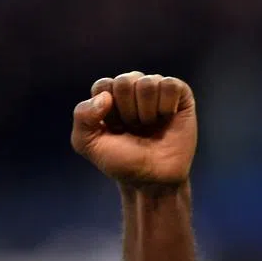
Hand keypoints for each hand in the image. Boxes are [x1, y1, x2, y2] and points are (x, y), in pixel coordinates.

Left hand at [70, 72, 196, 186]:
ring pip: (148, 82)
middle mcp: (132, 89)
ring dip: (146, 112)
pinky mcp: (180, 94)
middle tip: (133, 128)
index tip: (113, 129)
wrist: (152, 179)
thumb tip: (105, 96)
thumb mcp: (87, 143)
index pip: (103, 85)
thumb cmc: (120, 160)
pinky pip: (170, 85)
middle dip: (126, 112)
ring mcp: (156, 90)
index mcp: (108, 96)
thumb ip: (82, 117)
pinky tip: (166, 118)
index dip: (107, 111)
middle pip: (124, 81)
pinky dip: (166, 106)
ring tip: (149, 126)